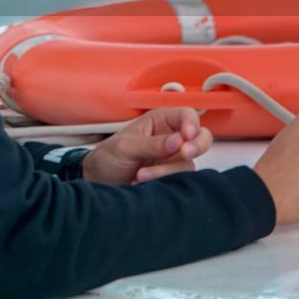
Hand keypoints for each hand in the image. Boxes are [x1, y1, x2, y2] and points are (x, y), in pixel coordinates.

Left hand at [82, 107, 212, 185]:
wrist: (97, 183)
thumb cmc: (108, 157)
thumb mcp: (125, 147)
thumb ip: (151, 144)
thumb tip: (179, 141)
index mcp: (160, 121)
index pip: (186, 115)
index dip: (192, 123)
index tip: (187, 136)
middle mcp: (171, 137)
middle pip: (201, 136)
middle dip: (197, 145)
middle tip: (185, 153)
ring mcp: (173, 159)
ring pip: (189, 162)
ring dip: (168, 170)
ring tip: (141, 175)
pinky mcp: (170, 177)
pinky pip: (180, 179)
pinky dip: (165, 182)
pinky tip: (143, 183)